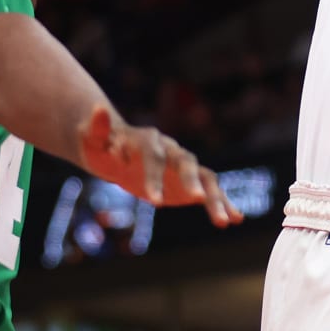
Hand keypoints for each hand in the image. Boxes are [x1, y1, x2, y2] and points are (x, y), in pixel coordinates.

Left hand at [77, 106, 243, 227]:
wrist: (116, 152)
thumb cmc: (101, 149)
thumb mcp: (93, 143)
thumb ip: (96, 130)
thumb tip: (98, 109)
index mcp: (149, 141)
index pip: (153, 156)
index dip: (154, 177)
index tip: (153, 202)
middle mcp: (172, 150)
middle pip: (186, 162)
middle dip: (192, 181)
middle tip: (197, 199)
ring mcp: (183, 166)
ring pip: (205, 178)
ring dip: (215, 198)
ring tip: (224, 222)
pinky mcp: (190, 182)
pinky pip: (210, 191)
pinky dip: (224, 203)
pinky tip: (236, 219)